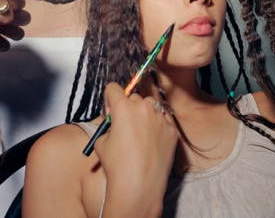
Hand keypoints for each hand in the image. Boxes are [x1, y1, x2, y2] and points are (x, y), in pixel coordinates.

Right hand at [94, 83, 176, 216]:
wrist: (139, 186)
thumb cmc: (117, 166)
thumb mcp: (102, 142)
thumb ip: (107, 125)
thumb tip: (113, 120)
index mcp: (123, 107)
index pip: (113, 88)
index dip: (109, 98)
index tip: (110, 109)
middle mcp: (144, 107)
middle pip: (133, 97)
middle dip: (128, 107)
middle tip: (124, 124)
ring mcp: (161, 118)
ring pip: (151, 106)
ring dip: (145, 113)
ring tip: (140, 134)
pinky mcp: (172, 130)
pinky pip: (164, 120)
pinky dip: (158, 126)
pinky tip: (151, 142)